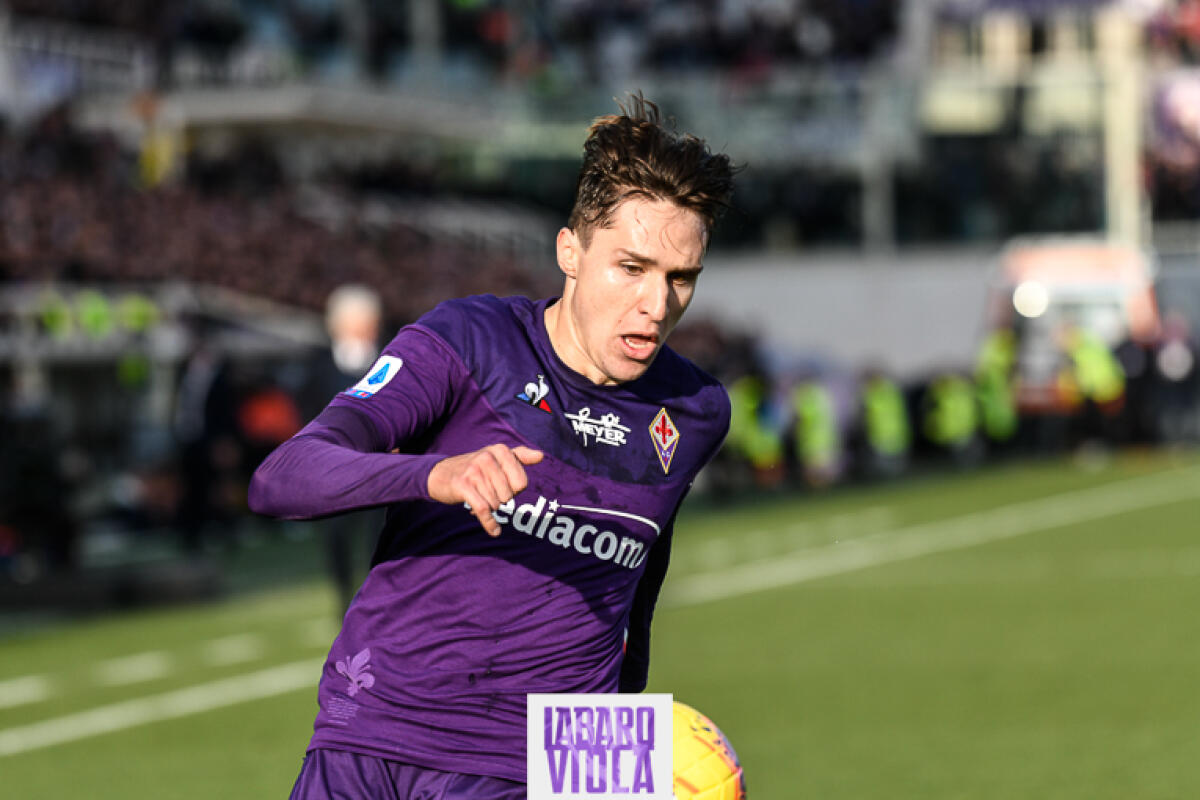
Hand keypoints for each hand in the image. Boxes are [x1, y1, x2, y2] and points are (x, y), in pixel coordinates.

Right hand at [427, 444, 543, 535]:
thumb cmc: (474, 468)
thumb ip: (520, 456)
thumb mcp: (496, 457)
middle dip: (500, 499)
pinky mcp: (463, 486)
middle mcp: (487, 457)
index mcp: (500, 450)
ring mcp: (474, 471)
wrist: (440, 474)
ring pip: (496, 504)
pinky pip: (483, 510)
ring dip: (489, 506)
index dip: (513, 490)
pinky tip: (495, 531)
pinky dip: (490, 523)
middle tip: (487, 493)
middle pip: (509, 495)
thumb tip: (541, 456)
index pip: (521, 482)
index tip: (501, 486)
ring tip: (479, 497)